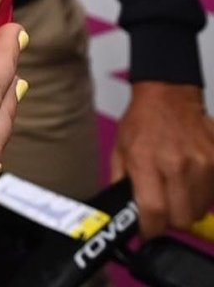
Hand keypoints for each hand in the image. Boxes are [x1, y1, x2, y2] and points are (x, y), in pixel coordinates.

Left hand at [111, 82, 213, 238]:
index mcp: (145, 160)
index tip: (147, 229)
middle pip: (180, 218)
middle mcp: (175, 163)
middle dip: (169, 218)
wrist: (168, 95)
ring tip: (175, 187)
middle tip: (162, 204)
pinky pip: (211, 196)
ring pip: (199, 211)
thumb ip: (122, 183)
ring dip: (186, 207)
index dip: (150, 228)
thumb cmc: (142, 121)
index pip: (154, 211)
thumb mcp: (120, 150)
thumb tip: (125, 212)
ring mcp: (201, 163)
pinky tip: (188, 179)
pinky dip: (200, 194)